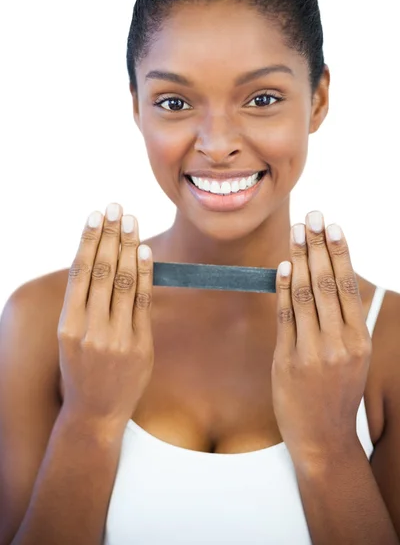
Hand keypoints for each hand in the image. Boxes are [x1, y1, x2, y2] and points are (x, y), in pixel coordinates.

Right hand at [57, 203, 153, 432]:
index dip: (88, 240)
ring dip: (128, 247)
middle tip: (115, 207)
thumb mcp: (71, 338)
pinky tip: (144, 251)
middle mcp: (89, 329)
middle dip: (110, 235)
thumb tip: (97, 260)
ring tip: (130, 221)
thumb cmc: (82, 370)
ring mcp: (116, 338)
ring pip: (122, 282)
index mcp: (68, 325)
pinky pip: (142, 302)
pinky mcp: (139, 345)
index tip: (95, 215)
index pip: (79, 272)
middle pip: (101, 271)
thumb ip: (82, 304)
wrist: (95, 413)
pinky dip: (144, 274)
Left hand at [272, 210, 371, 466]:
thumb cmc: (336, 392)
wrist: (323, 437)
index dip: (341, 253)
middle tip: (314, 216)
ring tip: (298, 231)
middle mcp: (340, 343)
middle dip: (319, 245)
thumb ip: (342, 323)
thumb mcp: (352, 358)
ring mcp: (314, 351)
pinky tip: (284, 265)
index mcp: (359, 339)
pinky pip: (286, 316)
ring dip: (301, 258)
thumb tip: (330, 281)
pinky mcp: (289, 360)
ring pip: (308, 294)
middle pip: (329, 283)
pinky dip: (284, 288)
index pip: (350, 286)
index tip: (334, 226)